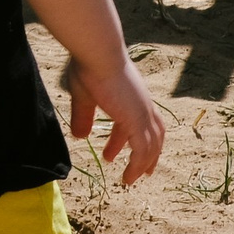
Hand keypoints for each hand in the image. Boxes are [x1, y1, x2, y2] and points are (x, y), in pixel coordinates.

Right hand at [65, 55, 165, 184]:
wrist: (98, 53)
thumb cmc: (89, 66)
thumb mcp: (84, 95)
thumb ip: (83, 116)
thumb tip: (79, 136)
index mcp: (133, 96)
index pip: (138, 122)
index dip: (130, 139)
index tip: (116, 152)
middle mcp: (143, 105)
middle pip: (153, 136)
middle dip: (147, 155)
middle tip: (140, 172)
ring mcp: (142, 113)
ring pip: (151, 146)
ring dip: (143, 164)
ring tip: (131, 179)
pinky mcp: (137, 120)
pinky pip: (142, 151)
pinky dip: (138, 165)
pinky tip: (128, 177)